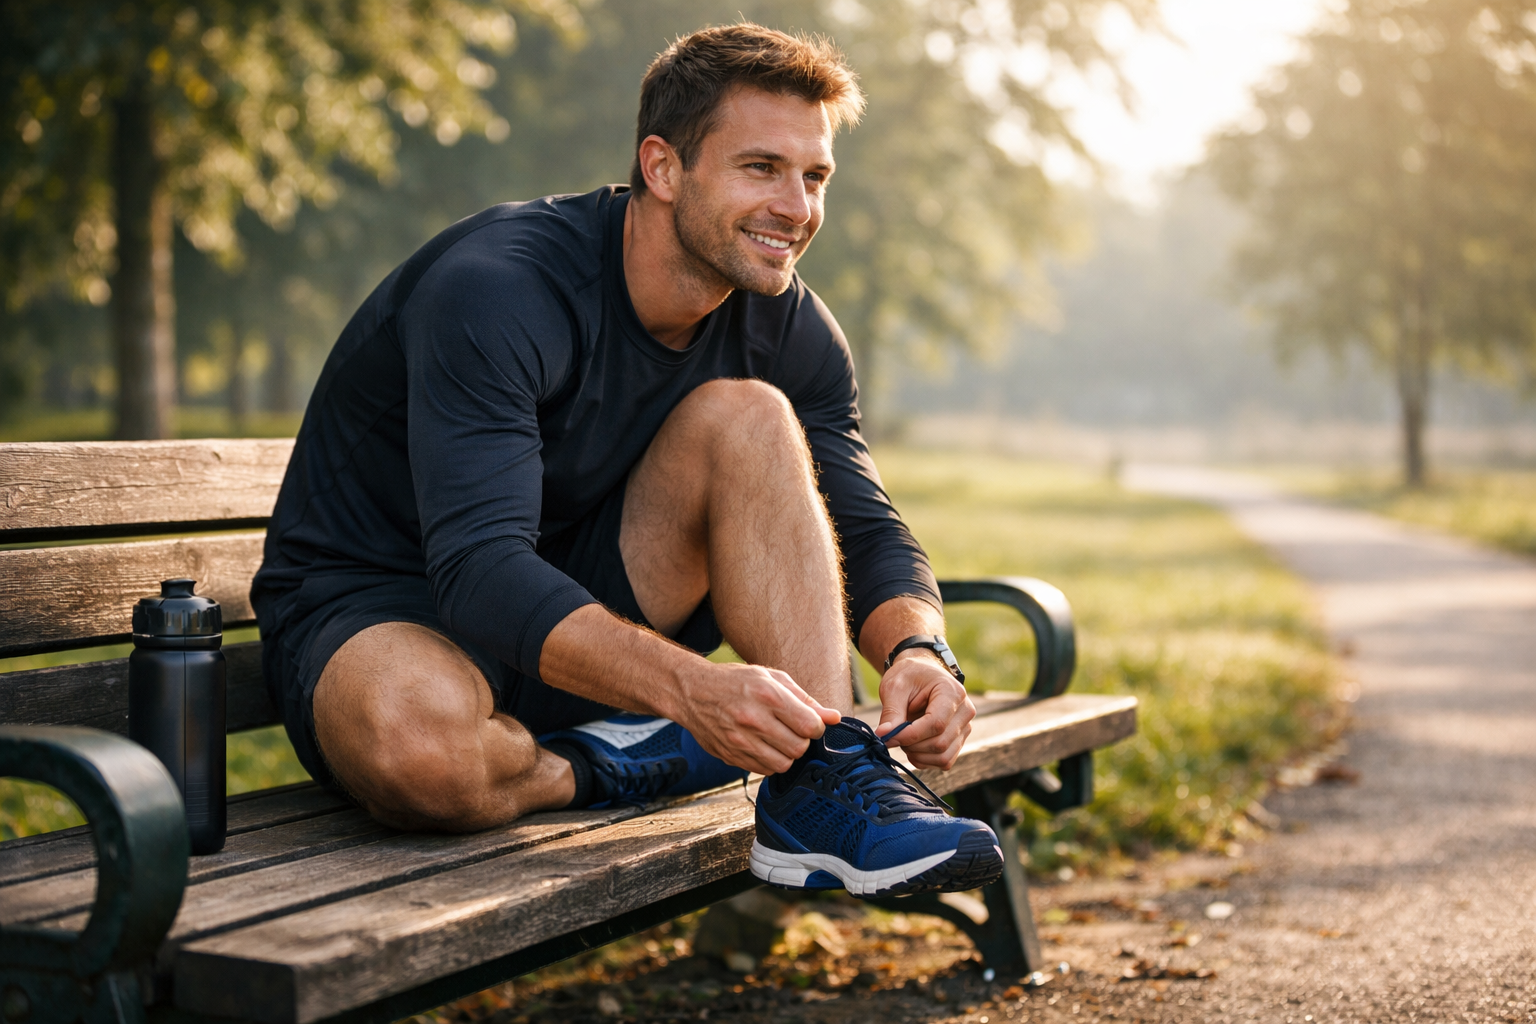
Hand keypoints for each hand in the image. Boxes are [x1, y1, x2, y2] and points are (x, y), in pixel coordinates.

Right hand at [671, 661, 840, 775]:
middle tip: (793, 730)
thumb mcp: (771, 678)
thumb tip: (833, 718)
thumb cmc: (735, 681)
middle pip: (798, 748)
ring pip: (783, 764)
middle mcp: (753, 720)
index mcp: (768, 695)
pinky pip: (764, 770)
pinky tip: (763, 744)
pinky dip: (770, 761)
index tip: (808, 722)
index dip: (815, 726)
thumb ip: (805, 699)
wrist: (692, 692)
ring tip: (778, 738)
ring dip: (787, 754)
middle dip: (802, 741)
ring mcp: (740, 741)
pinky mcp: (731, 756)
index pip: (810, 726)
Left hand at [876, 651, 974, 769]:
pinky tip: (912, 746)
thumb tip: (883, 736)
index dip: (910, 735)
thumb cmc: (909, 676)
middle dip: (911, 745)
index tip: (888, 736)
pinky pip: (944, 761)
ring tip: (903, 738)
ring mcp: (965, 728)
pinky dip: (924, 760)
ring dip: (917, 755)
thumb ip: (891, 712)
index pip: (936, 724)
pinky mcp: (959, 740)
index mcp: (952, 693)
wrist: (921, 674)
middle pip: (940, 743)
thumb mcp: (895, 687)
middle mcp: (965, 712)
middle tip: (893, 735)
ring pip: (943, 757)